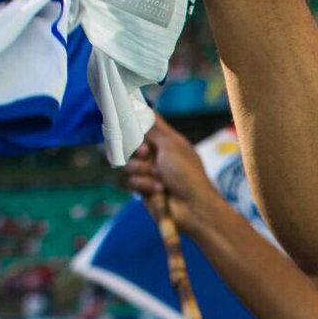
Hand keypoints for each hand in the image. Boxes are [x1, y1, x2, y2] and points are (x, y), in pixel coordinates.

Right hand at [125, 114, 226, 234]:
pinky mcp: (143, 188)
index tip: (124, 115)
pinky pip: (130, 181)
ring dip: (143, 169)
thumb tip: (141, 110)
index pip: (149, 123)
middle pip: (131, 143)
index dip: (136, 118)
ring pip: (129, 163)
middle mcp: (157, 154)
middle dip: (136, 149)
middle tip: (146, 152)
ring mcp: (149, 172)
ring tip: (160, 177)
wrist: (193, 208)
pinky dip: (144, 184)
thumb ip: (153, 129)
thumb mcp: (171, 146)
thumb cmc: (187, 175)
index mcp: (168, 141)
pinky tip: (159, 189)